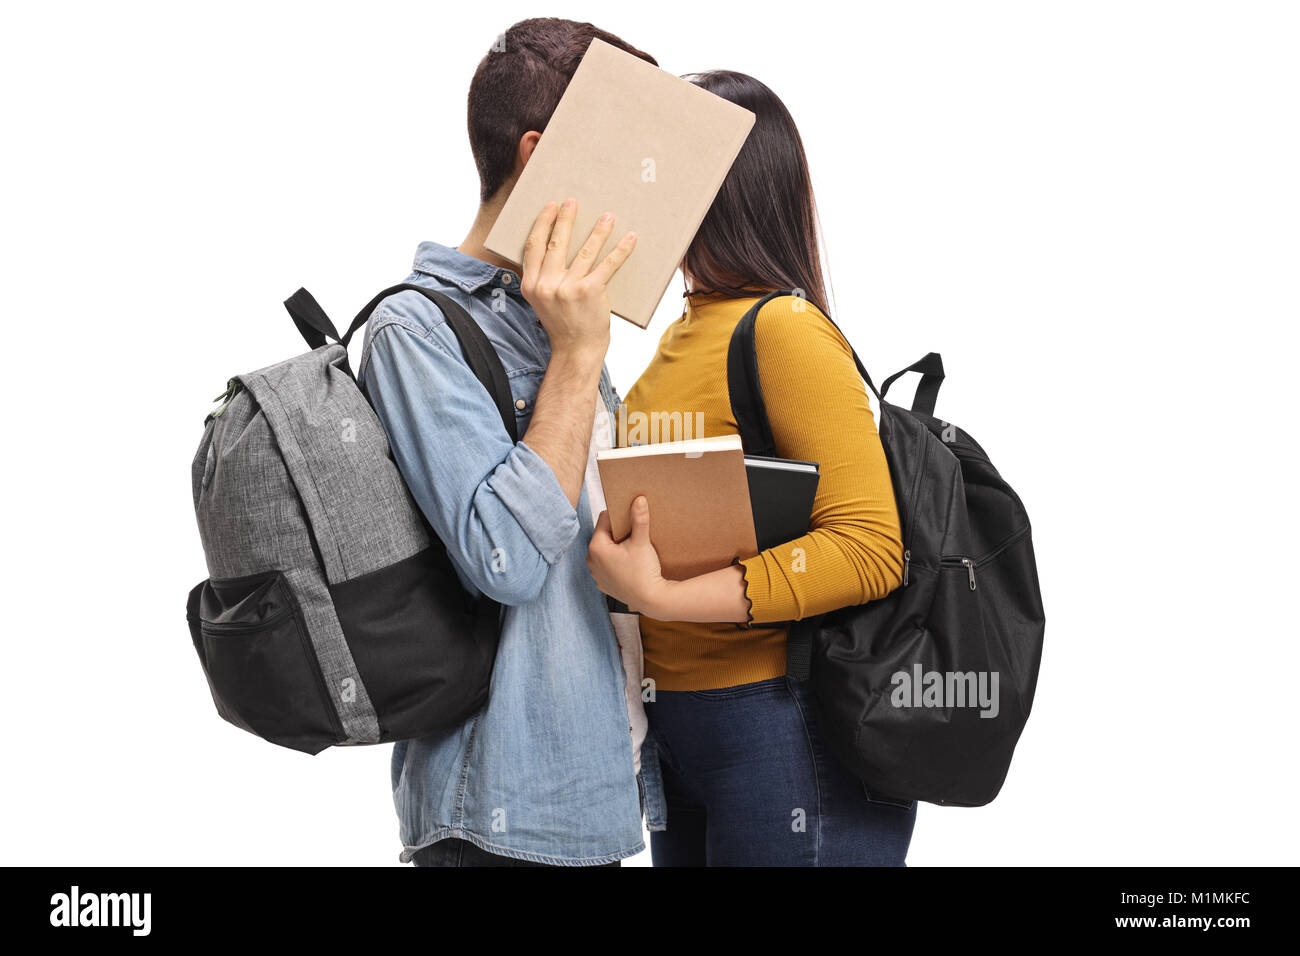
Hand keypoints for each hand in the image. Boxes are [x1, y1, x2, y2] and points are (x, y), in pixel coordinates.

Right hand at [520, 199, 636, 358]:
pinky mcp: (589, 292)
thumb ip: (543, 278)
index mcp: (531, 285)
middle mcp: (546, 284)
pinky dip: (620, 250)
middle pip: (556, 242)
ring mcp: (567, 288)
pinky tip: (629, 238)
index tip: (550, 207)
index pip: (533, 246)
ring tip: (607, 216)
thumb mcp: (542, 301)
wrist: (576, 350)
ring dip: (598, 230)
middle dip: (565, 218)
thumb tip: (554, 248)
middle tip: (572, 201)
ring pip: (585, 250)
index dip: (542, 223)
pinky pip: (607, 265)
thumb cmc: (563, 324)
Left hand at [587, 496, 668, 614]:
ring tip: (632, 550)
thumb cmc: (644, 571)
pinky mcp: (603, 584)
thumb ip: (639, 519)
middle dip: (617, 532)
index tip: (630, 518)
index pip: (604, 519)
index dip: (618, 516)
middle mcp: (591, 560)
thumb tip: (639, 499)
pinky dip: (615, 562)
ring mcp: (596, 574)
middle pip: (604, 535)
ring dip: (616, 547)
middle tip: (633, 534)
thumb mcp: (641, 541)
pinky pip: (607, 565)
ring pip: (605, 550)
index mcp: (596, 547)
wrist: (650, 599)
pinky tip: (629, 564)